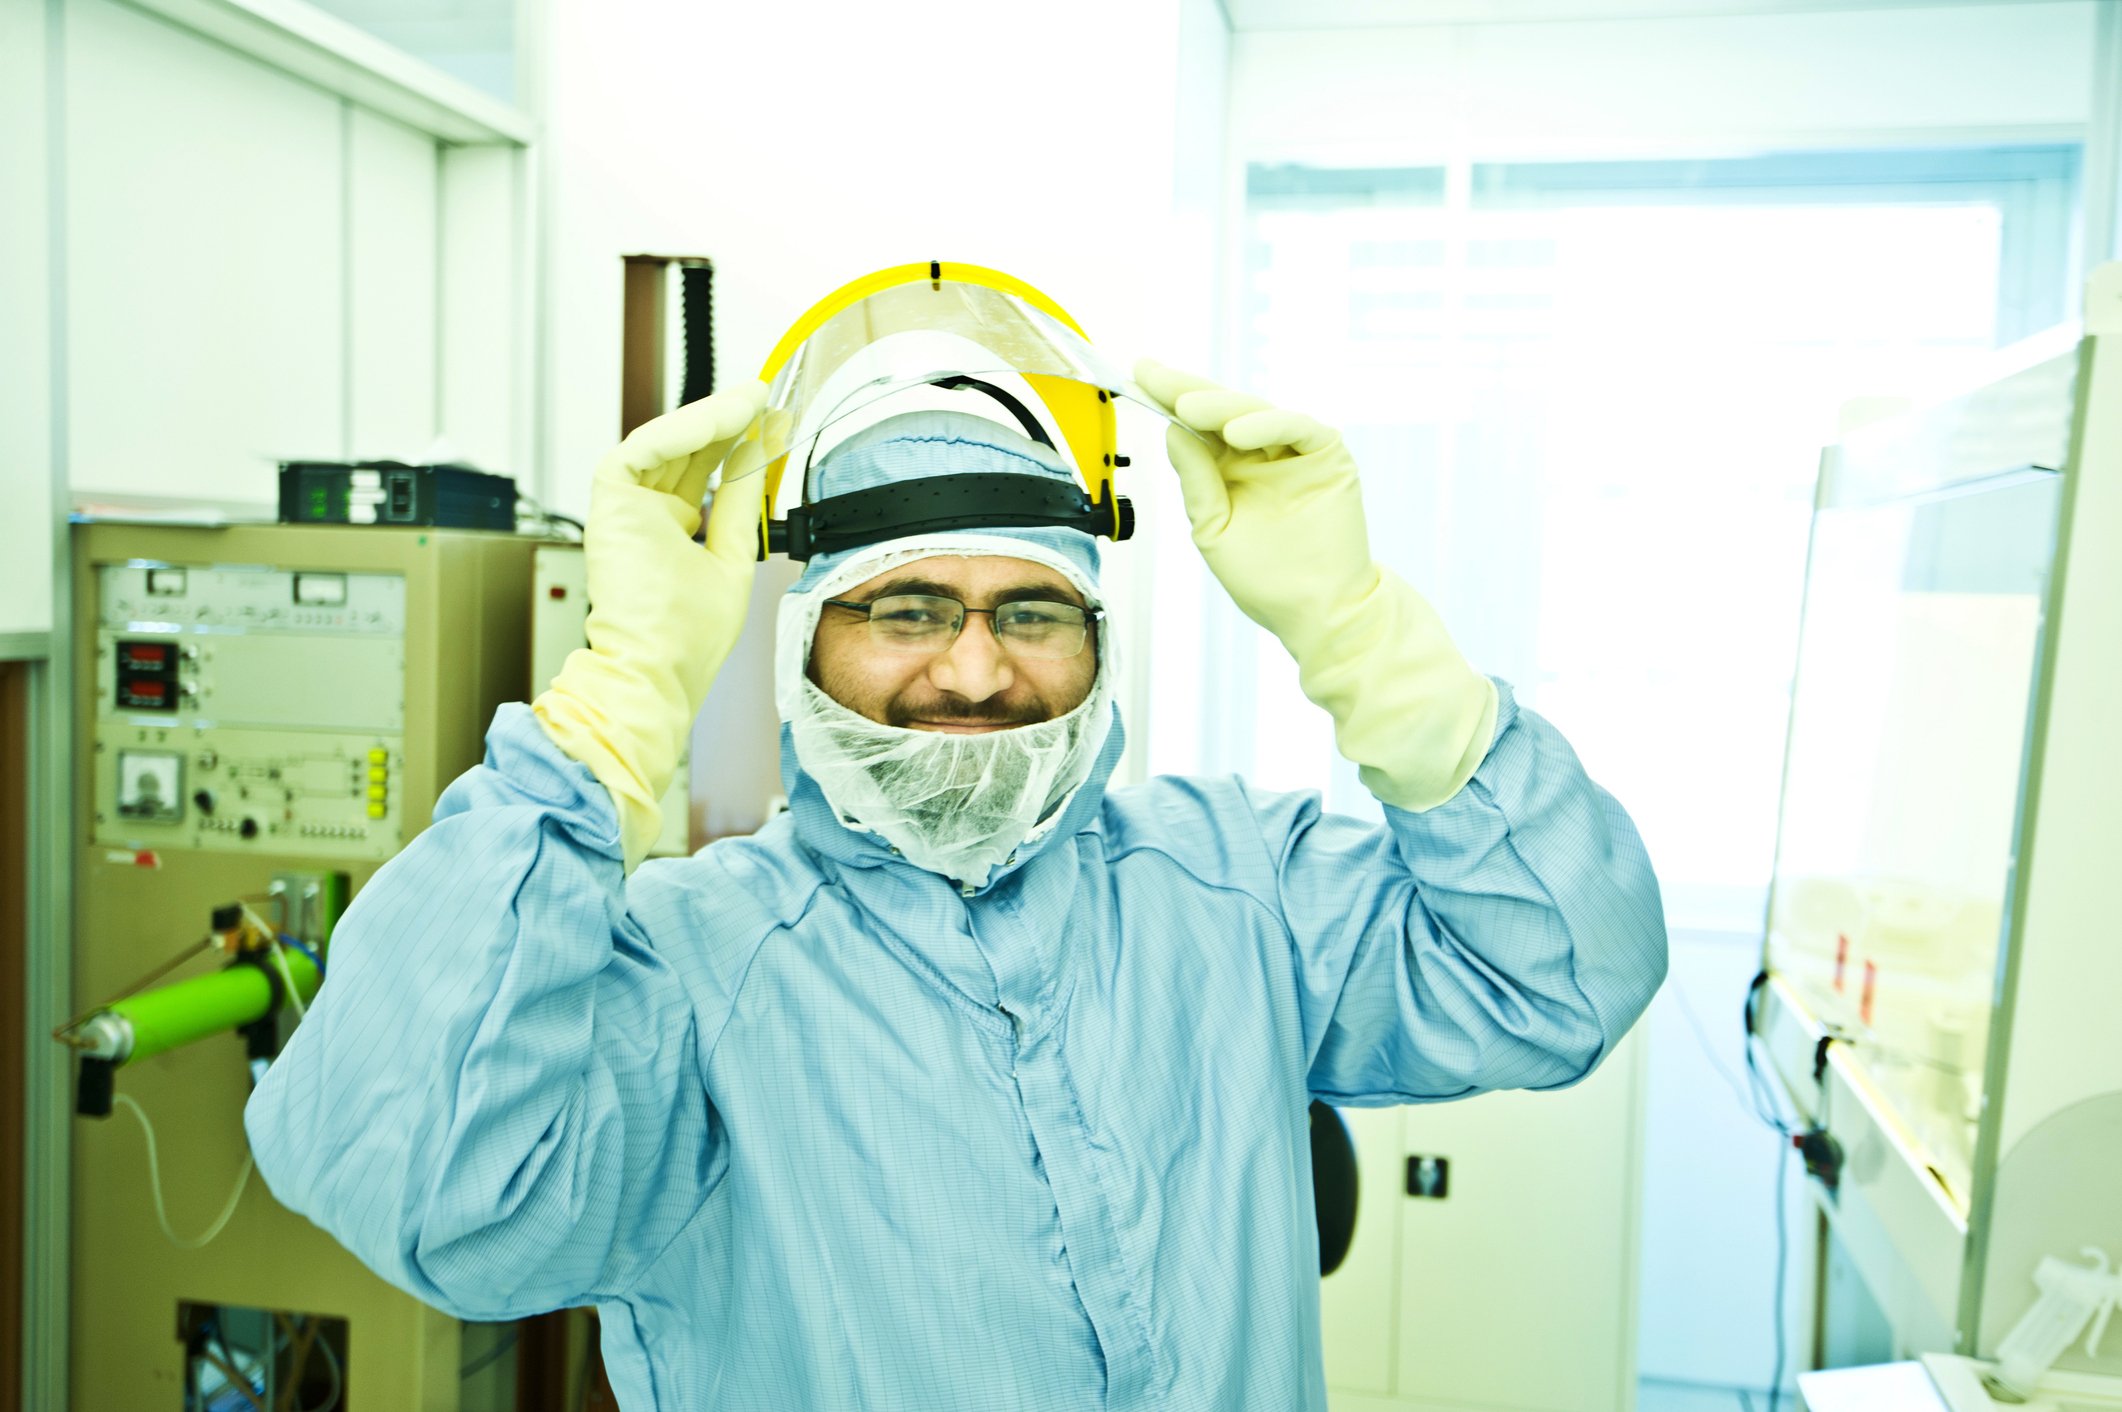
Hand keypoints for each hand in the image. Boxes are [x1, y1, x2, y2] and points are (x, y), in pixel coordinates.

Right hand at [533, 383, 778, 867]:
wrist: (656, 671)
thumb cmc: (688, 639)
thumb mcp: (732, 559)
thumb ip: (740, 506)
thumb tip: (758, 456)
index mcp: (674, 533)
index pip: (709, 476)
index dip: (743, 448)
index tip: (777, 422)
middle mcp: (647, 515)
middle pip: (689, 452)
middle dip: (730, 422)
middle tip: (767, 397)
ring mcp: (627, 507)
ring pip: (668, 442)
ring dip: (712, 418)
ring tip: (753, 399)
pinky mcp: (609, 501)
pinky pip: (646, 447)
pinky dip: (686, 429)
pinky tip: (724, 419)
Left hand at [1132, 360, 1378, 644]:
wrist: (1318, 612)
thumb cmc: (1267, 580)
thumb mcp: (1213, 529)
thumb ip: (1196, 481)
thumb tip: (1173, 432)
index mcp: (1229, 470)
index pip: (1195, 426)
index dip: (1168, 397)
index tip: (1138, 373)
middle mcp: (1261, 454)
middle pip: (1222, 410)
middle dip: (1186, 390)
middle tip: (1156, 377)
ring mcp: (1295, 452)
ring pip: (1256, 412)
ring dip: (1221, 407)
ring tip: (1189, 407)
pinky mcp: (1327, 455)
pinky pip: (1296, 427)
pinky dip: (1267, 424)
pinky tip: (1238, 431)